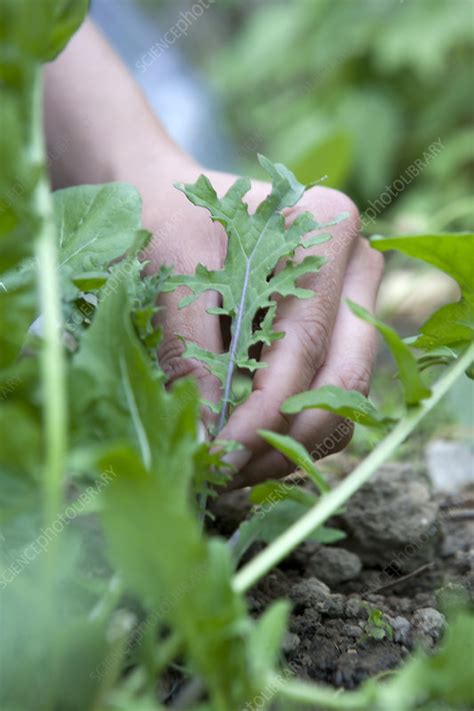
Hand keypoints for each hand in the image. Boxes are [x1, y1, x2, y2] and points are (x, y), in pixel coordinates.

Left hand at [139, 157, 383, 485]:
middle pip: (343, 377)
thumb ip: (189, 352)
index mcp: (326, 230)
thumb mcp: (171, 274)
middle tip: (229, 472)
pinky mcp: (340, 330)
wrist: (170, 198)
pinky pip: (333, 394)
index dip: (264, 413)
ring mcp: (356, 299)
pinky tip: (251, 441)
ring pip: (345, 396)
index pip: (305, 345)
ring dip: (294, 442)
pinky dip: (297, 428)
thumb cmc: (168, 222)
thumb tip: (209, 435)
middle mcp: (357, 265)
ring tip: (234, 465)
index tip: (220, 455)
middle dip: (285, 438)